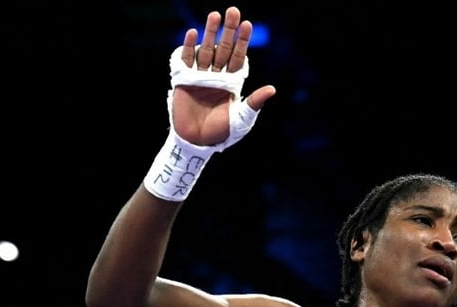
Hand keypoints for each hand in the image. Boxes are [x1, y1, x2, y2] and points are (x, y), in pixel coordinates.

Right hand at [171, 7, 275, 145]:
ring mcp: (200, 76)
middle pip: (223, 48)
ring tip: (214, 15)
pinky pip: (187, 60)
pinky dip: (189, 47)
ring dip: (210, 33)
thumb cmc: (222, 134)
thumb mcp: (242, 119)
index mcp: (232, 82)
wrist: (197, 143)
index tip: (247, 24)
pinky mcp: (184, 80)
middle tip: (232, 11)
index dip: (242, 41)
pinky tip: (194, 33)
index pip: (238, 57)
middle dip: (228, 31)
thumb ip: (254, 102)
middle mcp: (217, 76)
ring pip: (206, 50)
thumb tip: (272, 89)